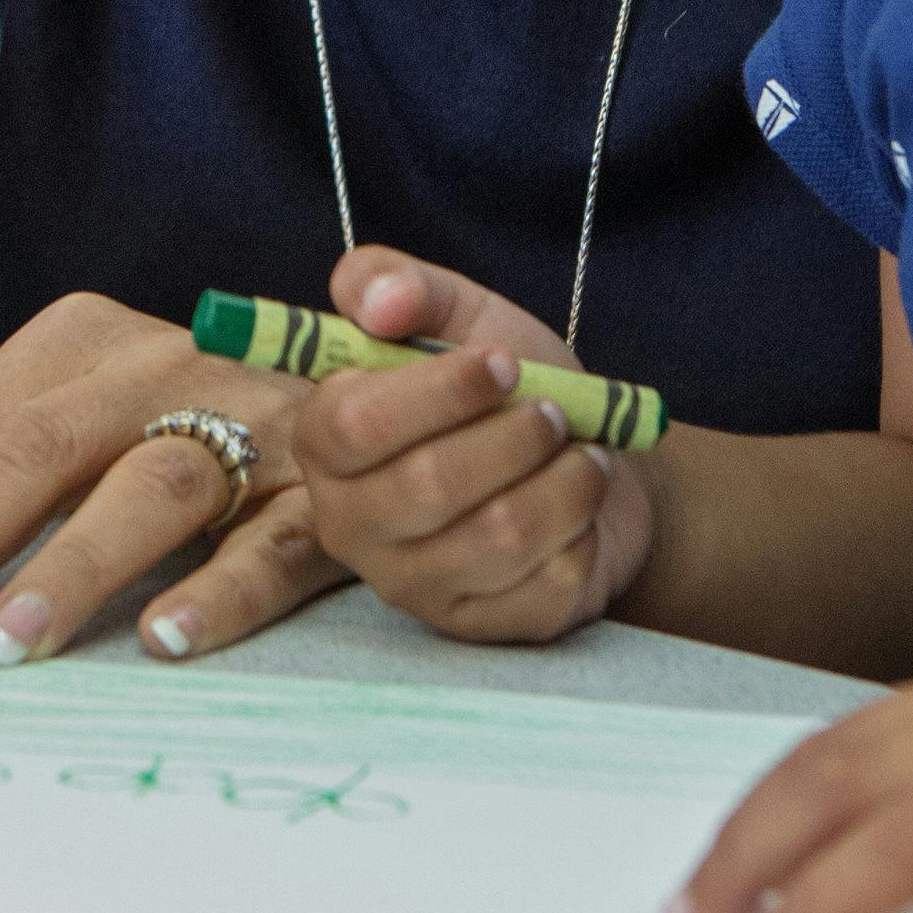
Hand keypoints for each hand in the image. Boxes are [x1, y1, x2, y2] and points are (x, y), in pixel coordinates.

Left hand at [0, 291, 344, 667]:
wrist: (369, 390)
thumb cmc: (181, 410)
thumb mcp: (65, 398)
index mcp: (86, 341)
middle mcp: (164, 368)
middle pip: (39, 451)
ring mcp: (252, 427)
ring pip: (152, 485)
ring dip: (74, 565)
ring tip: (4, 643)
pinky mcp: (326, 496)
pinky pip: (271, 544)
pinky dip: (219, 590)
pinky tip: (164, 641)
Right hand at [296, 246, 653, 642]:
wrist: (586, 463)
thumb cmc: (508, 391)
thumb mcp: (460, 315)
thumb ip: (401, 285)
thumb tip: (380, 302)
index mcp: (326, 444)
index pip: (354, 425)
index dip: (439, 389)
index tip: (503, 361)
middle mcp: (351, 524)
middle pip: (429, 483)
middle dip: (514, 434)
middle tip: (552, 409)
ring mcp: (413, 585)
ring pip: (499, 533)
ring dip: (563, 479)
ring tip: (577, 452)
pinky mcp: (479, 627)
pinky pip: (546, 580)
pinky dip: (583, 527)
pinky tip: (581, 506)